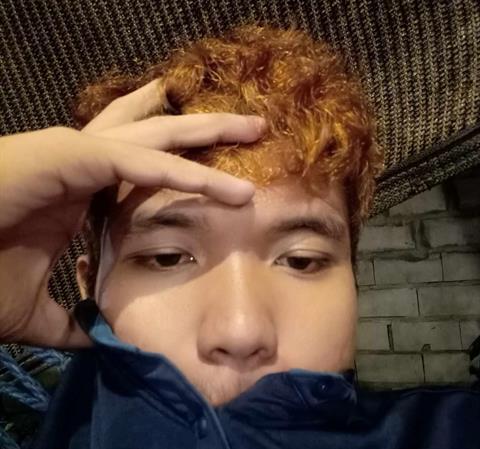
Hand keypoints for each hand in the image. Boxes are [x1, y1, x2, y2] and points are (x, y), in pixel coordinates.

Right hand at [0, 79, 264, 348]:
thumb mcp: (34, 314)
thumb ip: (70, 321)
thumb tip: (96, 338)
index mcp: (82, 195)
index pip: (140, 166)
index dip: (180, 161)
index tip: (217, 164)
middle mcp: (84, 166)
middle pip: (157, 137)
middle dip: (205, 129)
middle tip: (251, 125)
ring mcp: (75, 156)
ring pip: (155, 136)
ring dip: (207, 133)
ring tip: (254, 127)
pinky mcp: (65, 157)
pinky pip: (136, 162)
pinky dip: (181, 174)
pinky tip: (224, 186)